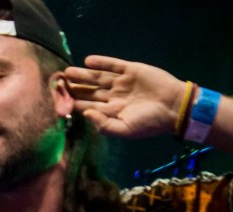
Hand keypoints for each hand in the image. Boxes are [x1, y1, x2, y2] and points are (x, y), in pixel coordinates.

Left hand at [66, 56, 188, 138]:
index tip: (58, 100)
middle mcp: (114, 96)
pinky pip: (113, 65)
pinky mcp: (131, 70)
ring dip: (83, 74)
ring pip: (98, 78)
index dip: (73, 103)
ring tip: (67, 71)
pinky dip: (101, 62)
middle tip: (57, 83)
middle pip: (89, 91)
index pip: (87, 106)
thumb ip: (104, 125)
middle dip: (74, 87)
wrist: (174, 107)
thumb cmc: (150, 123)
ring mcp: (122, 83)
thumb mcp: (125, 130)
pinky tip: (88, 61)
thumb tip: (85, 115)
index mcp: (111, 111)